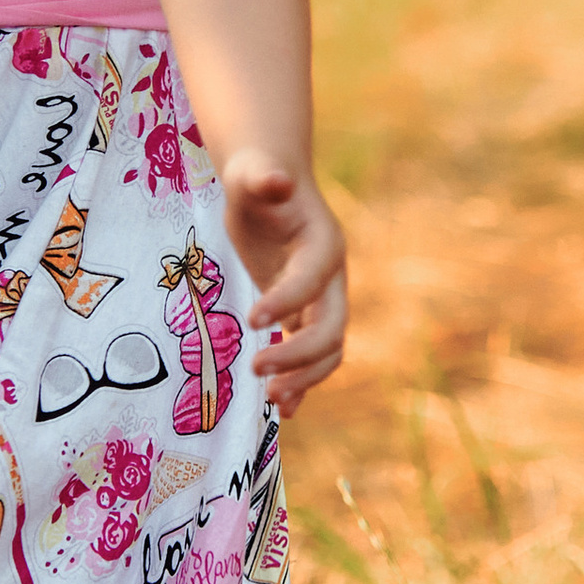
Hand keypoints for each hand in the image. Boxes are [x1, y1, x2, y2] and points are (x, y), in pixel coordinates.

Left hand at [225, 154, 347, 412]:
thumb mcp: (252, 174)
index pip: (310, 282)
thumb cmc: (258, 178)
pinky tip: (284, 409)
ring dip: (305, 378)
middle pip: (331, 327)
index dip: (285, 302)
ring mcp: (321, 300)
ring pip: (328, 350)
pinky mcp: (304, 314)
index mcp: (324, 245)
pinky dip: (302, 383)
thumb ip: (262, 177)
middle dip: (300, 355)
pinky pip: (312, 356)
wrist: (270, 186)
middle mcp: (331, 278)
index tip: (252, 320)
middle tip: (256, 369)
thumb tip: (276, 180)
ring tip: (271, 399)